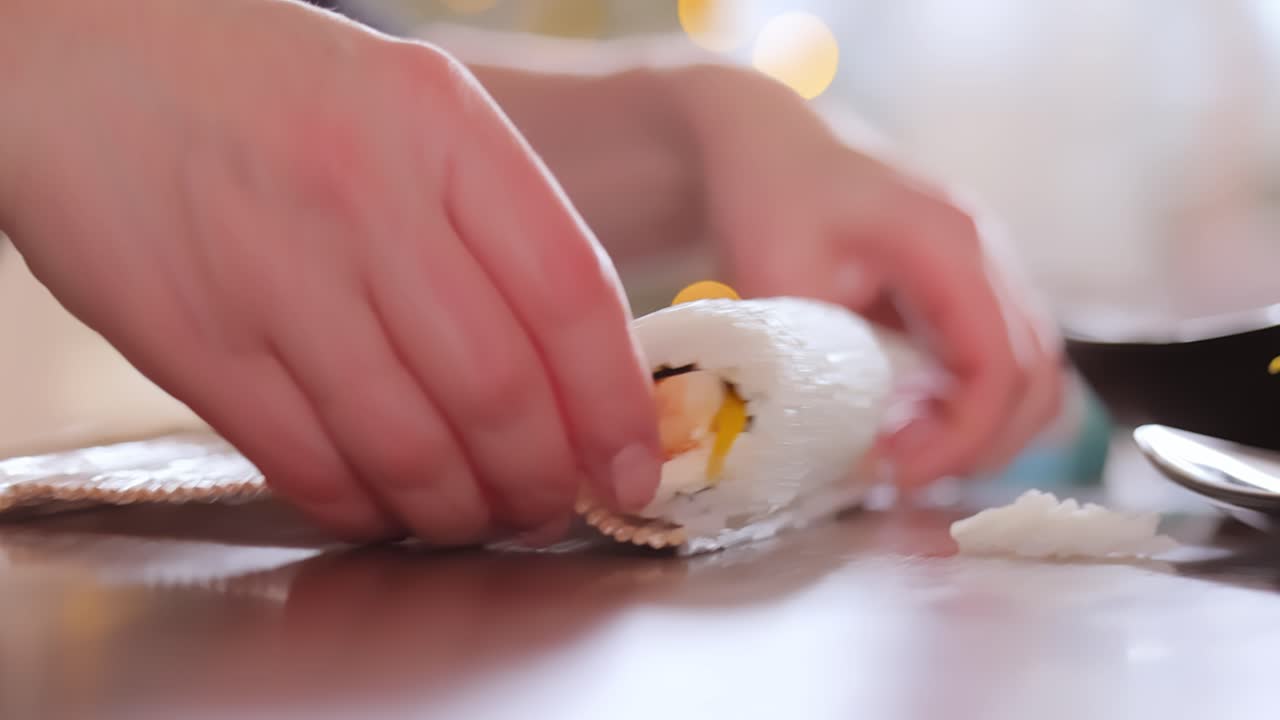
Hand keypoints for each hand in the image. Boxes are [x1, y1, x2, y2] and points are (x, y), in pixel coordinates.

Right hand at [0, 0, 660, 542]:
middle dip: (543, 479)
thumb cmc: (273, 88)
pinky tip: (388, 508)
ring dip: (460, 510)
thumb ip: (501, 220)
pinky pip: (308, 463)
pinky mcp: (196, 342)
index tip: (634, 465)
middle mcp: (366, 198)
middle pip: (497, 390)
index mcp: (443, 128)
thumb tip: (582, 366)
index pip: (571, 295)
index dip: (614, 404)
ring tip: (479, 518)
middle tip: (553, 506)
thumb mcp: (413, 106)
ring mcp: (275, 274)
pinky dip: (365, 508)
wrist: (84, 58)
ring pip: (408, 446)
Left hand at [672, 66, 1064, 487]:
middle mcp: (987, 256)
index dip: (959, 437)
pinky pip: (996, 362)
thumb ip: (821, 357)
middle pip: (1036, 378)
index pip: (998, 366)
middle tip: (900, 473)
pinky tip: (904, 424)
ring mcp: (984, 271)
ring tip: (902, 455)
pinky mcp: (965, 289)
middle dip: (980, 444)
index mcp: (950, 245)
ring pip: (1029, 375)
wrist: (766, 142)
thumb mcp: (776, 275)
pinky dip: (967, 409)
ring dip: (980, 431)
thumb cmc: (768, 196)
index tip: (895, 471)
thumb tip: (858, 444)